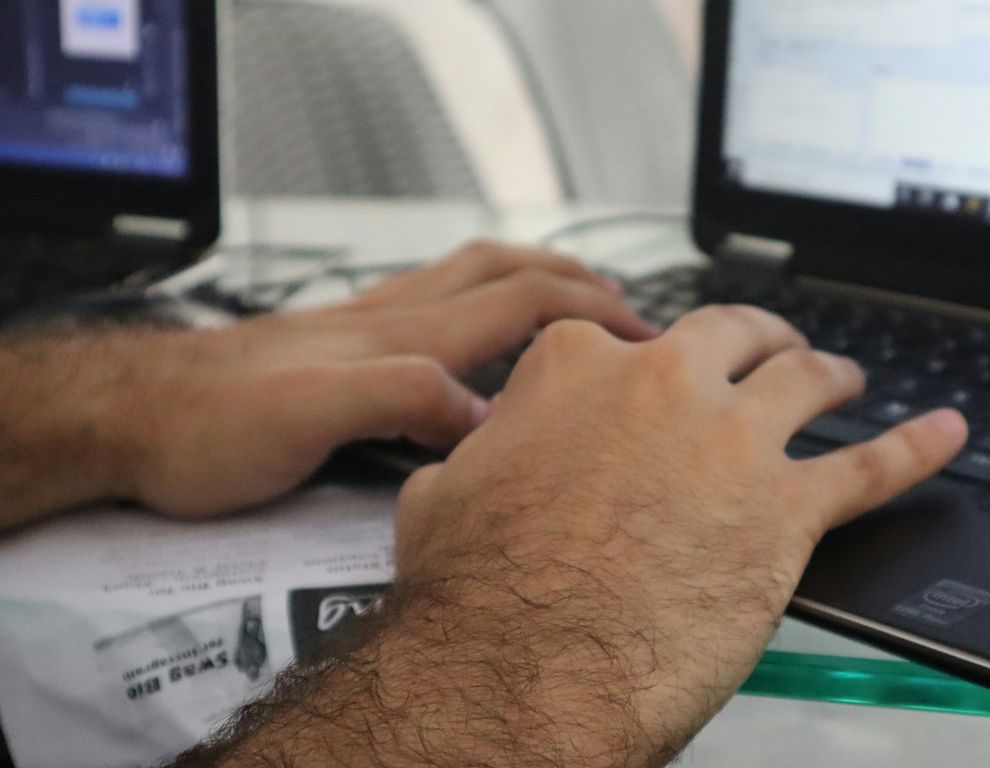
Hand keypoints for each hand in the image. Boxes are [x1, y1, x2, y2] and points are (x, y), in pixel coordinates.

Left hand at [108, 241, 655, 517]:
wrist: (136, 414)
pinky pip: (441, 301)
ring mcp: (372, 324)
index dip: (592, 313)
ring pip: (475, 276)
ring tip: (580, 305)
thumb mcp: (306, 420)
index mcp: (401, 336)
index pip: (521, 302)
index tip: (644, 340)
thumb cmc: (211, 425)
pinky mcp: (349, 344)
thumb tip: (487, 416)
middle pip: (509, 271)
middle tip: (631, 316)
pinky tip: (485, 335)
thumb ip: (399, 401)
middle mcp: (394, 319)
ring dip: (540, 277)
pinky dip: (490, 299)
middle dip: (581, 283)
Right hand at [392, 306, 968, 763]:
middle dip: (756, 335)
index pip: (621, 336)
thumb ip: (487, 451)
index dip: (640, 356)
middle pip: (732, 333)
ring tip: (845, 377)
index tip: (650, 373)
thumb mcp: (446, 491)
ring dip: (831, 371)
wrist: (523, 667)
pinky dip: (917, 447)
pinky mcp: (787, 510)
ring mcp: (732, 441)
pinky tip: (947, 432)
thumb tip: (489, 450)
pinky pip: (872, 467)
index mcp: (579, 367)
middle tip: (771, 346)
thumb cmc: (479, 592)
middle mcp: (665, 386)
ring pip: (804, 379)